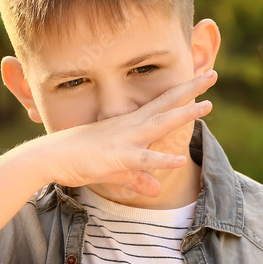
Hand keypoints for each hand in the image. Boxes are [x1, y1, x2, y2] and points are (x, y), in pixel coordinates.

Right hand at [36, 70, 216, 196]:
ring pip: (159, 123)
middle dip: (189, 90)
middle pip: (165, 105)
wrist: (50, 157)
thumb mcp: (114, 171)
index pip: (161, 103)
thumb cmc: (78, 159)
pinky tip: (179, 160)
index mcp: (130, 125)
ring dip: (183, 114)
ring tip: (207, 105)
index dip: (182, 92)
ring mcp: (124, 139)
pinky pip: (142, 159)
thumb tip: (156, 190)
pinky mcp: (116, 157)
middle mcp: (130, 126)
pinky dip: (161, 159)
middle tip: (212, 73)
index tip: (201, 78)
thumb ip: (137, 179)